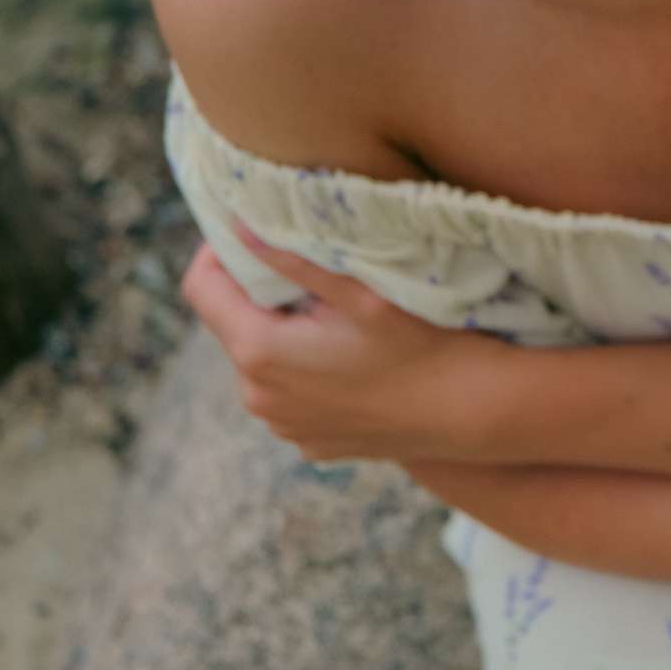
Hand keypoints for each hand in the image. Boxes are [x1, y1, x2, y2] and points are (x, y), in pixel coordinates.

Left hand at [178, 222, 488, 463]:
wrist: (469, 410)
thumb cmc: (421, 342)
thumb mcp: (360, 291)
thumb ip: (293, 260)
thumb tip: (240, 227)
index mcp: (260, 353)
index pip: (200, 289)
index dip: (218, 252)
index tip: (249, 230)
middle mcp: (258, 397)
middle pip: (234, 325)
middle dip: (261, 295)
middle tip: (314, 273)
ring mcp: (282, 426)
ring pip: (262, 361)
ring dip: (285, 334)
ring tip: (339, 319)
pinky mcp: (307, 442)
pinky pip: (288, 394)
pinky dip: (306, 371)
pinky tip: (354, 361)